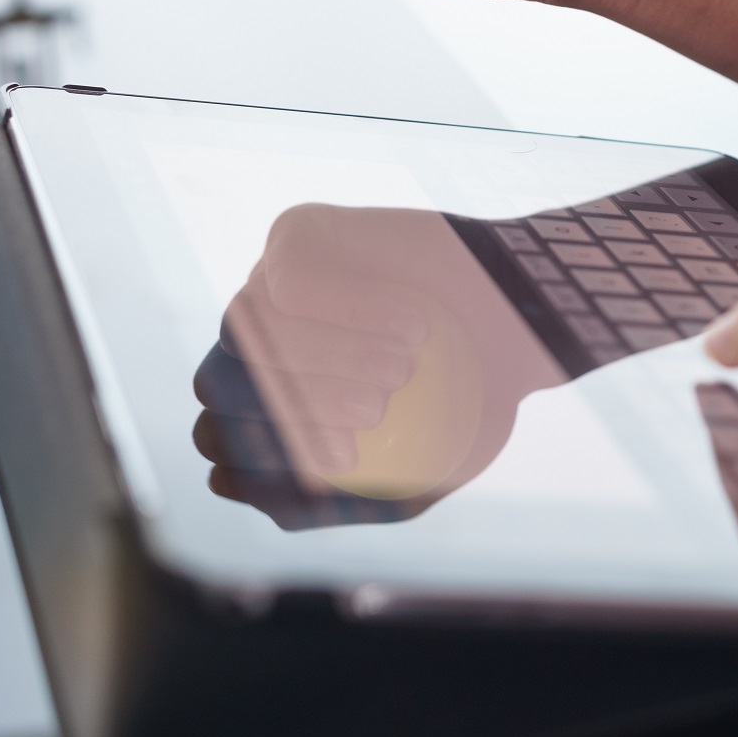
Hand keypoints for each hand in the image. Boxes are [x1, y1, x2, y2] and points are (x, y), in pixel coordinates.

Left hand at [194, 203, 564, 516]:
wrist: (520, 326)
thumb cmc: (462, 406)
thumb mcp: (402, 482)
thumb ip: (318, 501)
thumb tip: (220, 478)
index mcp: (261, 404)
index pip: (217, 437)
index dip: (269, 456)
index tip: (351, 457)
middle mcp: (254, 343)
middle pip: (220, 382)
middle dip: (301, 406)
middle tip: (378, 410)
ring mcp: (267, 286)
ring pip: (248, 329)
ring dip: (331, 357)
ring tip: (405, 368)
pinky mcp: (296, 235)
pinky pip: (288, 279)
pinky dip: (348, 307)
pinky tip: (409, 322)